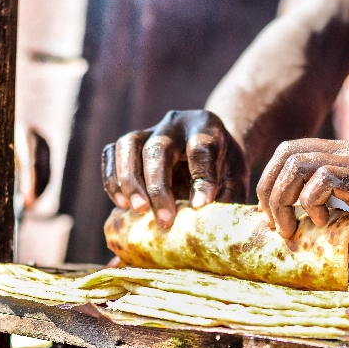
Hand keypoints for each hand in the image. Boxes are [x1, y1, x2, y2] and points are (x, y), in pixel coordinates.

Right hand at [102, 110, 248, 227]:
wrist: (213, 149)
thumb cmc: (225, 170)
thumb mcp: (236, 181)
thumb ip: (225, 199)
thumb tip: (203, 224)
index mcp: (208, 127)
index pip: (202, 148)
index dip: (201, 178)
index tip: (201, 207)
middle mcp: (175, 124)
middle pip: (158, 148)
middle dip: (158, 186)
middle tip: (164, 220)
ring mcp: (149, 130)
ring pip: (128, 145)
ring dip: (129, 181)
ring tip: (137, 211)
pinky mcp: (131, 143)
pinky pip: (112, 153)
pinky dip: (112, 178)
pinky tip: (121, 204)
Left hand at [257, 138, 348, 259]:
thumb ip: (345, 219)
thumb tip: (315, 239)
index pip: (295, 153)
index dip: (275, 184)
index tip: (275, 218)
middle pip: (286, 152)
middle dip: (269, 190)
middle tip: (275, 225)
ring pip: (296, 161)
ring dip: (284, 198)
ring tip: (292, 228)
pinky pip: (322, 177)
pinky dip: (312, 202)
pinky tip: (325, 224)